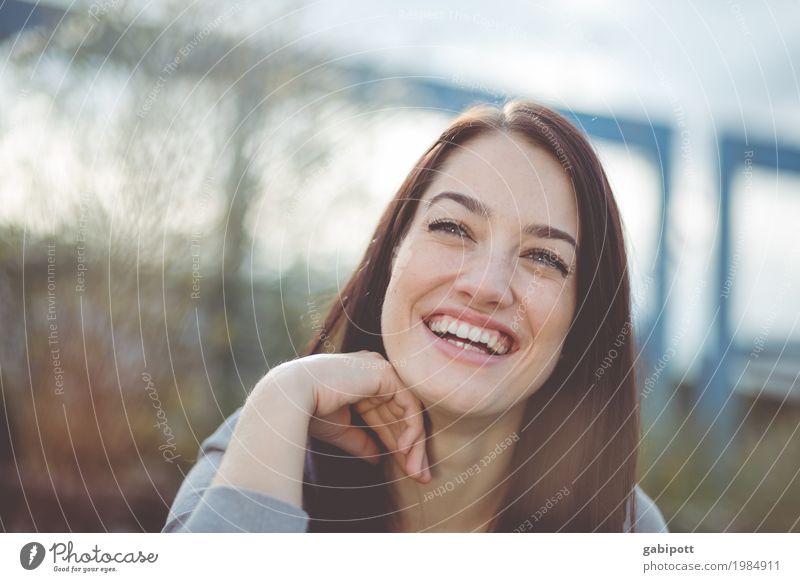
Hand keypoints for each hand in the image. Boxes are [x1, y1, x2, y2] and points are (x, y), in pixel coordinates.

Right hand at [273, 351, 430, 482]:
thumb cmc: (308, 409)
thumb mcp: (340, 429)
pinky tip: (405, 451)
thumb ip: (361, 441)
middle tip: (420, 477)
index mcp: (362, 380)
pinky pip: (410, 404)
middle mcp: (374, 370)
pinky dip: (412, 429)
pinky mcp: (386, 373)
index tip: (407, 470)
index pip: (386, 414)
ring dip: (415, 444)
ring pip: (410, 410)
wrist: (291, 396)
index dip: (396, 443)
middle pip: (400, 414)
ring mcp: (381, 368)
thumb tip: (378, 460)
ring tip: (416, 473)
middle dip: (411, 448)